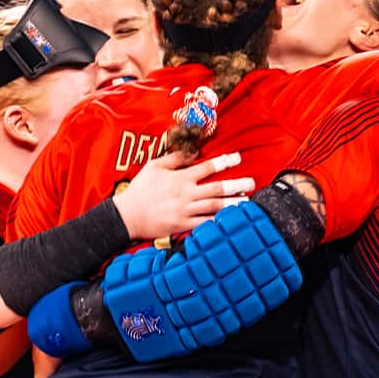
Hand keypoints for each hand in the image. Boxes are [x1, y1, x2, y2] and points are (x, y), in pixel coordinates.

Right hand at [113, 151, 252, 239]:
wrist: (127, 215)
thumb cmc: (139, 189)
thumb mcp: (154, 167)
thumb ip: (174, 159)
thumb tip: (191, 152)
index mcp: (180, 178)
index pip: (207, 167)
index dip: (224, 161)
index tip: (238, 158)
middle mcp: (186, 194)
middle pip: (217, 188)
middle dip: (236, 184)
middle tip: (251, 182)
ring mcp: (185, 211)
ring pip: (215, 206)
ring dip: (233, 204)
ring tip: (248, 202)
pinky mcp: (183, 225)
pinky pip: (204, 224)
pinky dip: (218, 223)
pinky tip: (231, 222)